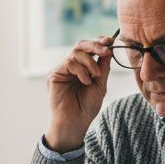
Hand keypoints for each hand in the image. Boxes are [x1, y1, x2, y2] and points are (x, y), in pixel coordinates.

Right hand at [44, 36, 114, 152]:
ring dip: (90, 63)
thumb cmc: (87, 106)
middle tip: (106, 50)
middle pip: (81, 45)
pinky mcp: (54, 74)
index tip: (110, 41)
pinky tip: (85, 81)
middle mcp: (71, 66)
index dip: (99, 42)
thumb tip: (109, 49)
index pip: (89, 48)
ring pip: (76, 53)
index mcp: (82, 67)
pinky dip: (81, 70)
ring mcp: (62, 69)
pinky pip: (69, 63)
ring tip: (94, 77)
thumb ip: (103, 67)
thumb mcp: (100, 84)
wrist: (75, 122)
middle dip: (95, 45)